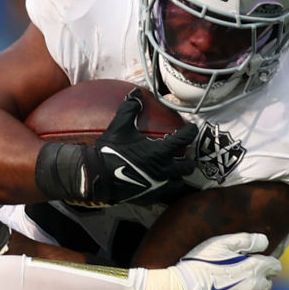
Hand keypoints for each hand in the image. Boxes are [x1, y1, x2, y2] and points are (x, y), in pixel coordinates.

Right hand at [35, 89, 197, 203]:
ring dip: (179, 176)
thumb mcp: (119, 127)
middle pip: (187, 167)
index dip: (190, 132)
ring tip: (174, 171)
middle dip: (188, 160)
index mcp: (159, 153)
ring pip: (179, 184)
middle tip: (183, 154)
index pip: (184, 140)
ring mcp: (157, 186)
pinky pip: (164, 194)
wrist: (97, 176)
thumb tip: (136, 92)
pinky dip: (165, 188)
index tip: (191, 129)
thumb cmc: (110, 151)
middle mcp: (163, 170)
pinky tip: (159, 183)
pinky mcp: (149, 197)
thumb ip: (130, 109)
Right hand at [173, 232, 279, 289]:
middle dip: (257, 278)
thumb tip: (263, 240)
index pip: (275, 266)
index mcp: (255, 269)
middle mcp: (257, 289)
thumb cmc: (200, 266)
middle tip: (238, 274)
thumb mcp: (220, 244)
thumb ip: (246, 240)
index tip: (254, 261)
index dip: (265, 262)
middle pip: (267, 283)